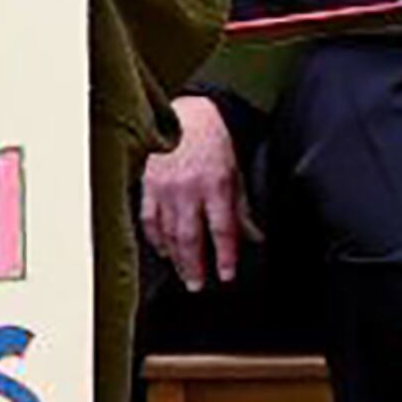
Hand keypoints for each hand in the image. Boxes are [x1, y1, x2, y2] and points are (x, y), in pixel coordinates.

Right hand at [138, 94, 255, 292]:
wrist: (187, 116)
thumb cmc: (215, 144)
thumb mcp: (236, 174)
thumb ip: (242, 209)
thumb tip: (253, 237)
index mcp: (216, 186)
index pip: (221, 229)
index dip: (225, 255)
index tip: (225, 275)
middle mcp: (189, 189)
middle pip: (190, 236)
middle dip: (194, 265)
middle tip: (197, 286)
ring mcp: (165, 188)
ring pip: (167, 231)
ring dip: (175, 257)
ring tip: (181, 274)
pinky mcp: (148, 185)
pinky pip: (148, 218)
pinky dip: (155, 237)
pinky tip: (162, 250)